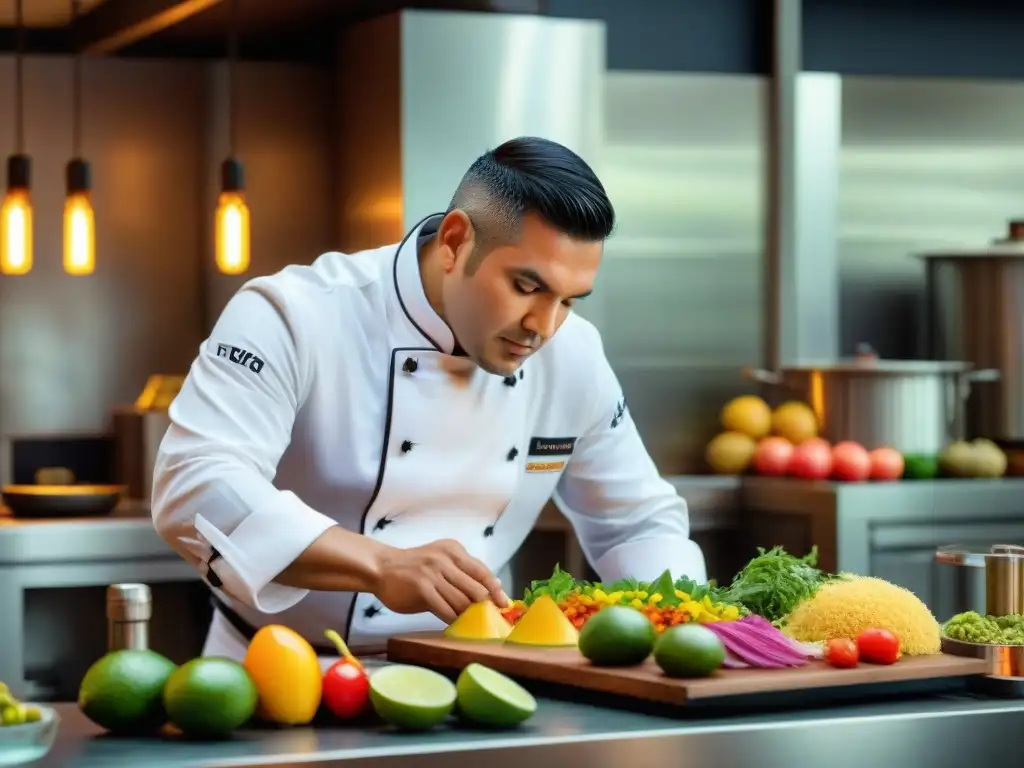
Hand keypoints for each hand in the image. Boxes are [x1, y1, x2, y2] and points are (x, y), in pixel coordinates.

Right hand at [371, 539, 508, 623]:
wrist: (382, 568)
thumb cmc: (414, 568)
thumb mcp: (440, 561)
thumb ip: (461, 572)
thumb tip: (491, 589)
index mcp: (453, 550)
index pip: (482, 571)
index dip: (495, 590)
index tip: (504, 604)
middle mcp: (445, 559)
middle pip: (476, 588)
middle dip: (486, 606)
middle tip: (492, 619)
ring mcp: (433, 573)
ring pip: (462, 601)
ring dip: (470, 616)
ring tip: (474, 625)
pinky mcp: (423, 588)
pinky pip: (445, 609)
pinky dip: (454, 620)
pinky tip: (457, 626)